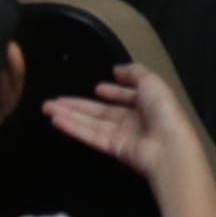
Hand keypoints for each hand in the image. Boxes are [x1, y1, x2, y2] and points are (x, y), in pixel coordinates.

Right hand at [41, 65, 209, 190]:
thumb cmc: (163, 111)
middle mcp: (134, 119)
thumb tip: (117, 69)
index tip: (98, 87)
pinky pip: (90, 134)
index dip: (114, 92)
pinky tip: (56, 119)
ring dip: (69, 114)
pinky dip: (73, 127)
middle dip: (79, 104)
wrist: (168, 146)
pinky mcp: (112, 147)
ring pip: (91, 122)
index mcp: (148, 103)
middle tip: (55, 99)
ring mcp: (122, 135)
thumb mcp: (152, 82)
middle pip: (102, 111)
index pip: (127, 96)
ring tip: (47, 107)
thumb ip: (134, 73)